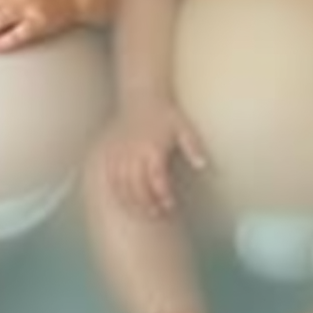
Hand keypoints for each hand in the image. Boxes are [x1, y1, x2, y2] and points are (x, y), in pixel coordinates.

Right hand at [103, 100, 207, 215]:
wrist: (142, 98)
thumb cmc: (166, 116)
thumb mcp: (185, 128)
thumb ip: (194, 147)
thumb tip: (202, 165)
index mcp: (153, 147)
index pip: (156, 178)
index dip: (163, 195)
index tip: (171, 206)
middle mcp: (134, 151)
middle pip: (137, 186)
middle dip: (147, 204)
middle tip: (158, 214)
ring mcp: (120, 153)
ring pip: (121, 185)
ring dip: (132, 202)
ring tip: (144, 212)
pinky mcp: (111, 153)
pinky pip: (110, 177)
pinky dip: (116, 192)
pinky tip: (126, 201)